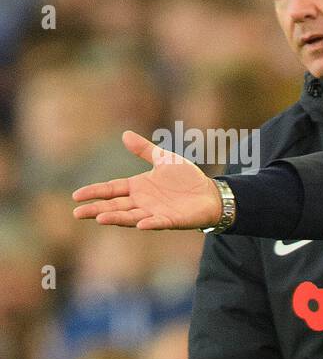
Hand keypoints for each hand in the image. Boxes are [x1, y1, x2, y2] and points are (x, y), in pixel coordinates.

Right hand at [72, 131, 221, 229]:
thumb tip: (125, 134)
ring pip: (132, 216)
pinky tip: (141, 224)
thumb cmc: (187, 178)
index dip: (95, 192)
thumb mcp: (164, 160)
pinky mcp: (172, 220)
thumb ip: (145, 150)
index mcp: (138, 187)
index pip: (111, 189)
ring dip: (117, 218)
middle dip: (97, 210)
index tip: (76, 196)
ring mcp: (156, 212)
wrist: (210, 193)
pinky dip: (150, 223)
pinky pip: (159, 222)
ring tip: (100, 218)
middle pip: (116, 206)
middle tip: (77, 214)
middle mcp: (143, 202)